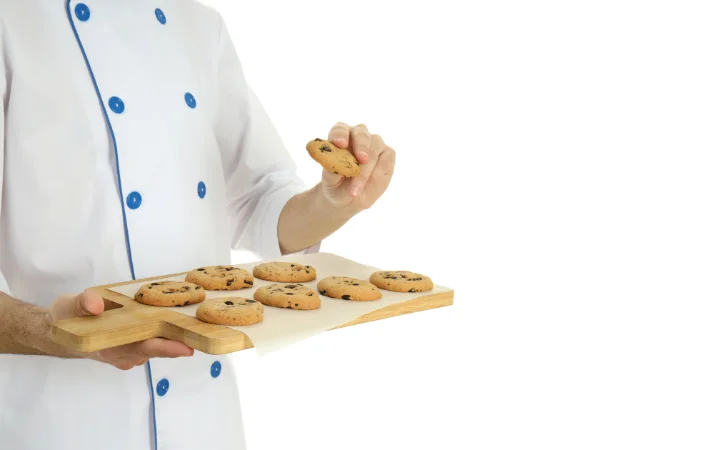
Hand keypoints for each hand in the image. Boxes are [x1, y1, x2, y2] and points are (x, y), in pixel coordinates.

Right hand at [50, 290, 193, 369]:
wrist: (62, 329)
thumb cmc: (67, 318)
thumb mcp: (69, 307)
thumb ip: (83, 304)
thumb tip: (96, 305)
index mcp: (112, 346)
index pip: (145, 348)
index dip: (167, 348)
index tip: (188, 348)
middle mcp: (126, 353)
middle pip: (161, 348)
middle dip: (183, 341)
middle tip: (208, 333)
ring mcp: (133, 351)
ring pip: (162, 344)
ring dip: (179, 335)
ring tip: (201, 320)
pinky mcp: (137, 344)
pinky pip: (158, 338)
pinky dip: (170, 330)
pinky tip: (182, 317)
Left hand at [321, 123, 395, 210]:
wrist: (349, 198)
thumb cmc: (336, 184)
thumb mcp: (330, 182)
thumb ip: (331, 173)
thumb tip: (336, 168)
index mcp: (340, 136)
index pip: (340, 130)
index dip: (340, 135)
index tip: (340, 144)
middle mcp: (358, 135)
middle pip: (361, 135)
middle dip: (361, 147)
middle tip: (361, 161)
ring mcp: (374, 143)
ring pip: (374, 148)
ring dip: (367, 169)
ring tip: (355, 190)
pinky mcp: (387, 154)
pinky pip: (386, 160)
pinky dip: (379, 172)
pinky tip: (371, 183)